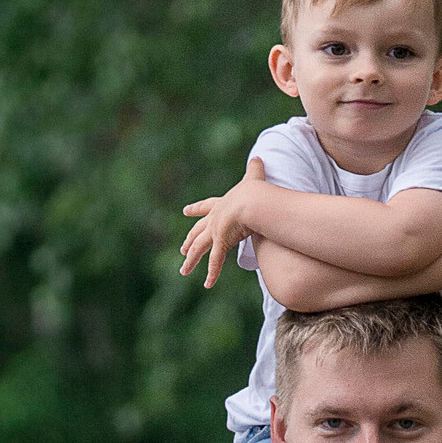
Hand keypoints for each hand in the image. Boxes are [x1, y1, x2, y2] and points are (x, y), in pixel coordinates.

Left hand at [179, 157, 268, 288]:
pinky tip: (207, 285)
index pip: (206, 207)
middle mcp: (214, 219)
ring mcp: (216, 232)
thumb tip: (259, 157)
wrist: (253, 201)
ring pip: (199, 249)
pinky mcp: (221, 243)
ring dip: (191, 261)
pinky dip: (212, 274)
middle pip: (198, 231)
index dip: (196, 209)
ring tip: (183, 271)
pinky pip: (215, 262)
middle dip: (189, 240)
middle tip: (182, 248)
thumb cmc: (255, 190)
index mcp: (221, 205)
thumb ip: (255, 169)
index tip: (185, 211)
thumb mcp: (254, 178)